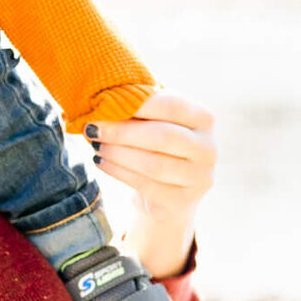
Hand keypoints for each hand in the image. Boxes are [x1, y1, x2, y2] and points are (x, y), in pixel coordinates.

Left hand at [86, 92, 215, 218]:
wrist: (167, 196)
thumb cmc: (156, 147)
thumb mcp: (154, 122)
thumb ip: (140, 108)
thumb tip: (106, 99)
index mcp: (204, 119)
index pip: (172, 106)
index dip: (138, 104)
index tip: (105, 103)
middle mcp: (208, 149)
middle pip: (162, 136)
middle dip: (122, 131)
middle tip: (93, 127)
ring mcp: (199, 178)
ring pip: (152, 163)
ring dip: (117, 152)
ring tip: (95, 145)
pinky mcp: (182, 201)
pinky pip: (145, 184)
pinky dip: (118, 171)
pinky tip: (101, 162)